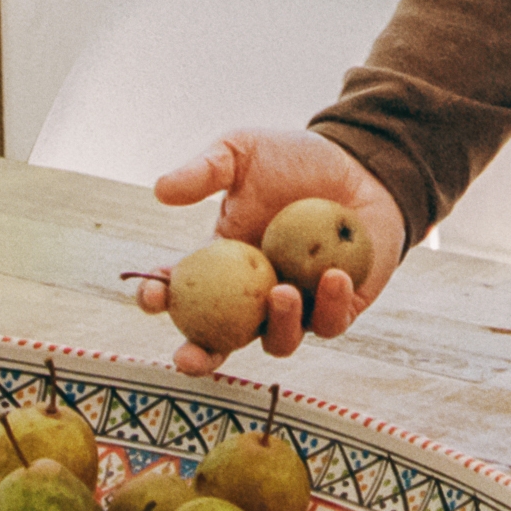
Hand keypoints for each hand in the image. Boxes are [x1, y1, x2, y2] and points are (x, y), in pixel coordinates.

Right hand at [130, 127, 407, 357]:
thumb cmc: (294, 158)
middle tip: (188, 358)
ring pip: (278, 340)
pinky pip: (330, 322)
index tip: (151, 296)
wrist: (359, 164)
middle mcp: (253, 297)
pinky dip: (330, 306)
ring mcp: (296, 309)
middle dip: (198, 357)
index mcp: (220, 266)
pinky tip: (334, 276)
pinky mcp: (340, 309)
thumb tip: (161, 190)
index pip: (180, 291)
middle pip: (218, 342)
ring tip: (283, 292)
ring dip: (277, 325)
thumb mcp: (242, 152)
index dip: (158, 300)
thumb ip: (203, 171)